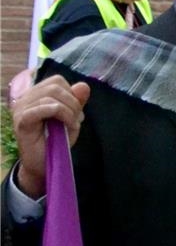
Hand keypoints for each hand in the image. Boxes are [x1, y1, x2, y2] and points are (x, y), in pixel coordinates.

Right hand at [10, 79, 91, 197]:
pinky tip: (65, 126)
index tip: (77, 113)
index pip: (57, 80)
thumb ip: (76, 102)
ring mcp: (21, 108)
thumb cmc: (56, 141)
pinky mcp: (22, 120)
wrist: (44, 165)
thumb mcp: (71, 119)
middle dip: (73, 103)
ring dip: (69, 111)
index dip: (72, 94)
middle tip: (76, 121)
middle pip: (56, 85)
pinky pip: (44, 108)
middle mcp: (26, 98)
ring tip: (71, 125)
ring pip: (52, 95)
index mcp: (36, 95)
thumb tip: (84, 85)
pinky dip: (62, 115)